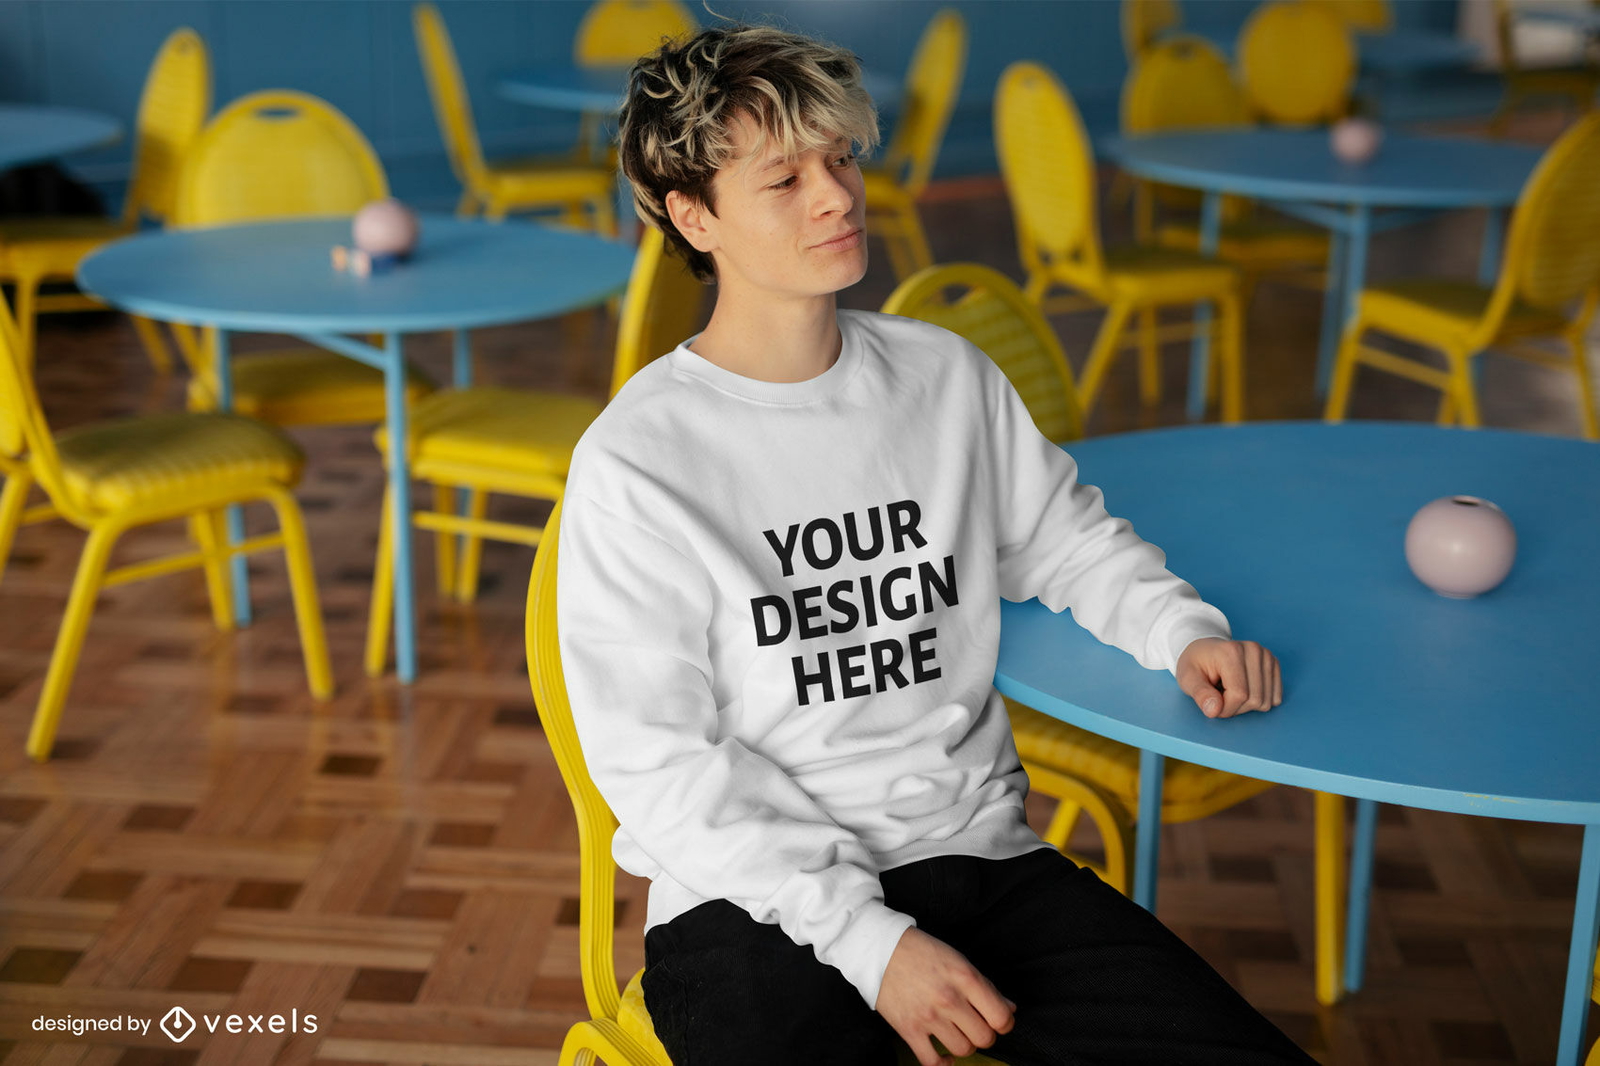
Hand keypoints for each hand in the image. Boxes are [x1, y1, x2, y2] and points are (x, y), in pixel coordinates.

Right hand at [876, 928, 1014, 1065]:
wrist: (880, 949)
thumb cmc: (922, 952)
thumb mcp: (958, 960)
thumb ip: (985, 985)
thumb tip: (1009, 1008)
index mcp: (965, 978)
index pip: (1001, 1016)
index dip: (1005, 1023)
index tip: (998, 1021)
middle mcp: (949, 999)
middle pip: (984, 1037)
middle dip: (984, 1034)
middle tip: (975, 1025)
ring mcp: (928, 1016)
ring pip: (963, 1050)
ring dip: (964, 1044)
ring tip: (957, 1033)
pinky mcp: (909, 1029)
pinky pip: (932, 1062)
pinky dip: (943, 1064)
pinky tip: (945, 1055)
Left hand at [1176, 637, 1282, 718]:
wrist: (1204, 650)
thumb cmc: (1195, 664)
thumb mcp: (1187, 679)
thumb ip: (1200, 695)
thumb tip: (1214, 710)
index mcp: (1231, 652)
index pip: (1239, 695)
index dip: (1225, 708)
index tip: (1212, 703)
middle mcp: (1253, 650)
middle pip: (1255, 700)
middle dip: (1235, 707)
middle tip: (1220, 695)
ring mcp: (1266, 656)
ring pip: (1266, 701)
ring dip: (1246, 705)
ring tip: (1230, 690)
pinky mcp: (1273, 663)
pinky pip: (1275, 697)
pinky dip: (1259, 700)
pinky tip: (1245, 688)